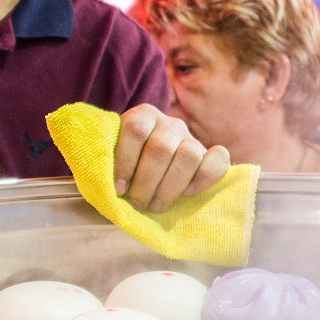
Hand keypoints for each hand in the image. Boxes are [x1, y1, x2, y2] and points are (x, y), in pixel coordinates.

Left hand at [113, 104, 229, 212]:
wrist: (152, 171)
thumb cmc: (127, 169)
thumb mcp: (111, 160)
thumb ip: (104, 164)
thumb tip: (99, 182)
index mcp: (143, 115)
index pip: (136, 130)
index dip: (125, 161)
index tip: (118, 189)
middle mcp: (170, 123)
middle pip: (161, 147)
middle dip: (146, 182)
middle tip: (137, 204)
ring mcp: (192, 137)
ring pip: (188, 155)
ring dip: (170, 186)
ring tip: (156, 204)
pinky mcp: (210, 153)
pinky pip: (219, 159)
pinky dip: (205, 177)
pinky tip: (189, 192)